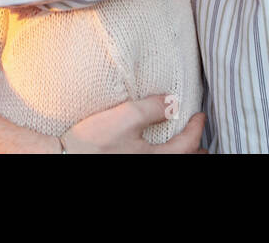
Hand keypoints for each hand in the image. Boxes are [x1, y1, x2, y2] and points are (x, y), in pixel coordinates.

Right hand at [60, 96, 206, 152]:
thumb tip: (173, 102)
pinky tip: (157, 151)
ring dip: (181, 155)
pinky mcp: (127, 164)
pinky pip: (155, 162)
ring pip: (170, 162)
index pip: (188, 144)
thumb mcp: (125, 117)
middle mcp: (151, 166)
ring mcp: (140, 167)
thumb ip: (152, 108)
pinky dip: (165, 156)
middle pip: (183, 160)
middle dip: (195, 150)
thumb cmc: (94, 142)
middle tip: (202, 142)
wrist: (66, 158)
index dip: (197, 128)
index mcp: (157, 158)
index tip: (200, 115)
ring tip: (186, 149)